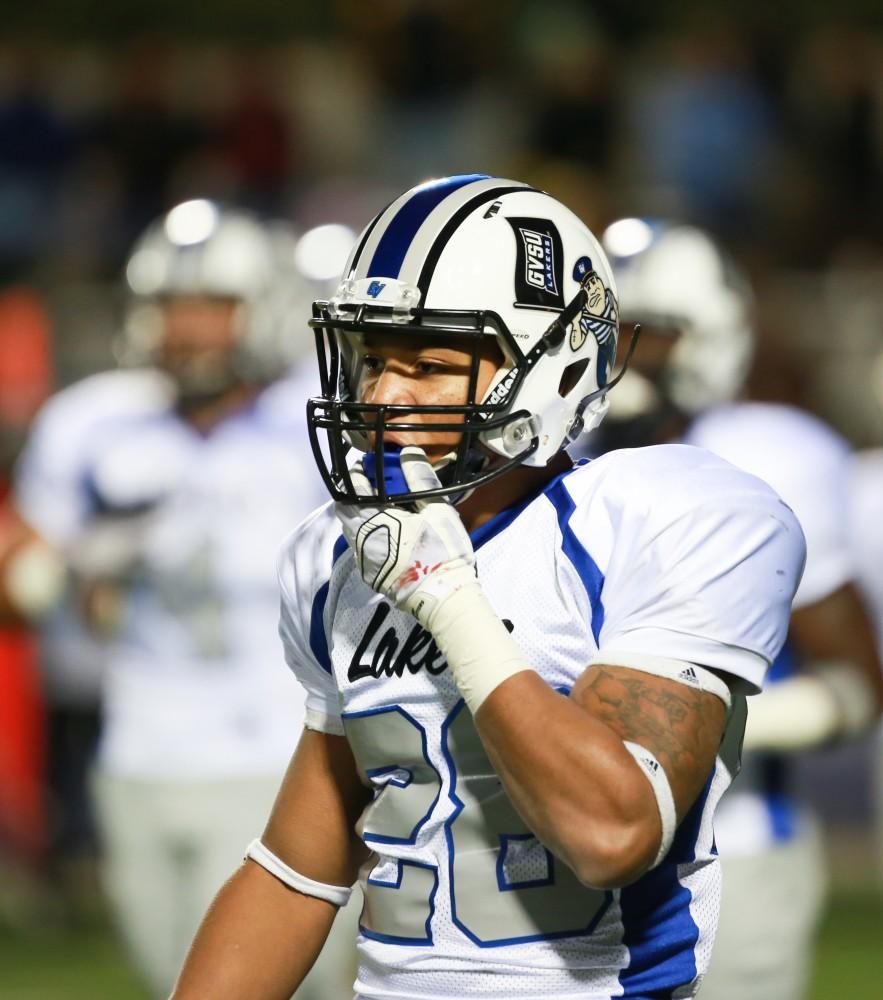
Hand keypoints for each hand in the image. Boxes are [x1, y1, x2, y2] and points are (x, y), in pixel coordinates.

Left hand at [335, 447, 478, 628]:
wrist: (443, 599)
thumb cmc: (442, 552)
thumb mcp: (437, 510)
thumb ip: (420, 480)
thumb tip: (408, 454)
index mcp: (374, 521)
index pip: (354, 489)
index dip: (358, 474)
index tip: (367, 464)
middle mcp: (361, 540)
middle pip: (346, 510)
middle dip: (356, 495)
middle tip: (375, 486)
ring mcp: (363, 560)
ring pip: (352, 530)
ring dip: (362, 515)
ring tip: (384, 508)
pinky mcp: (370, 575)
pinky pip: (361, 547)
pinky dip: (369, 534)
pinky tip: (389, 533)